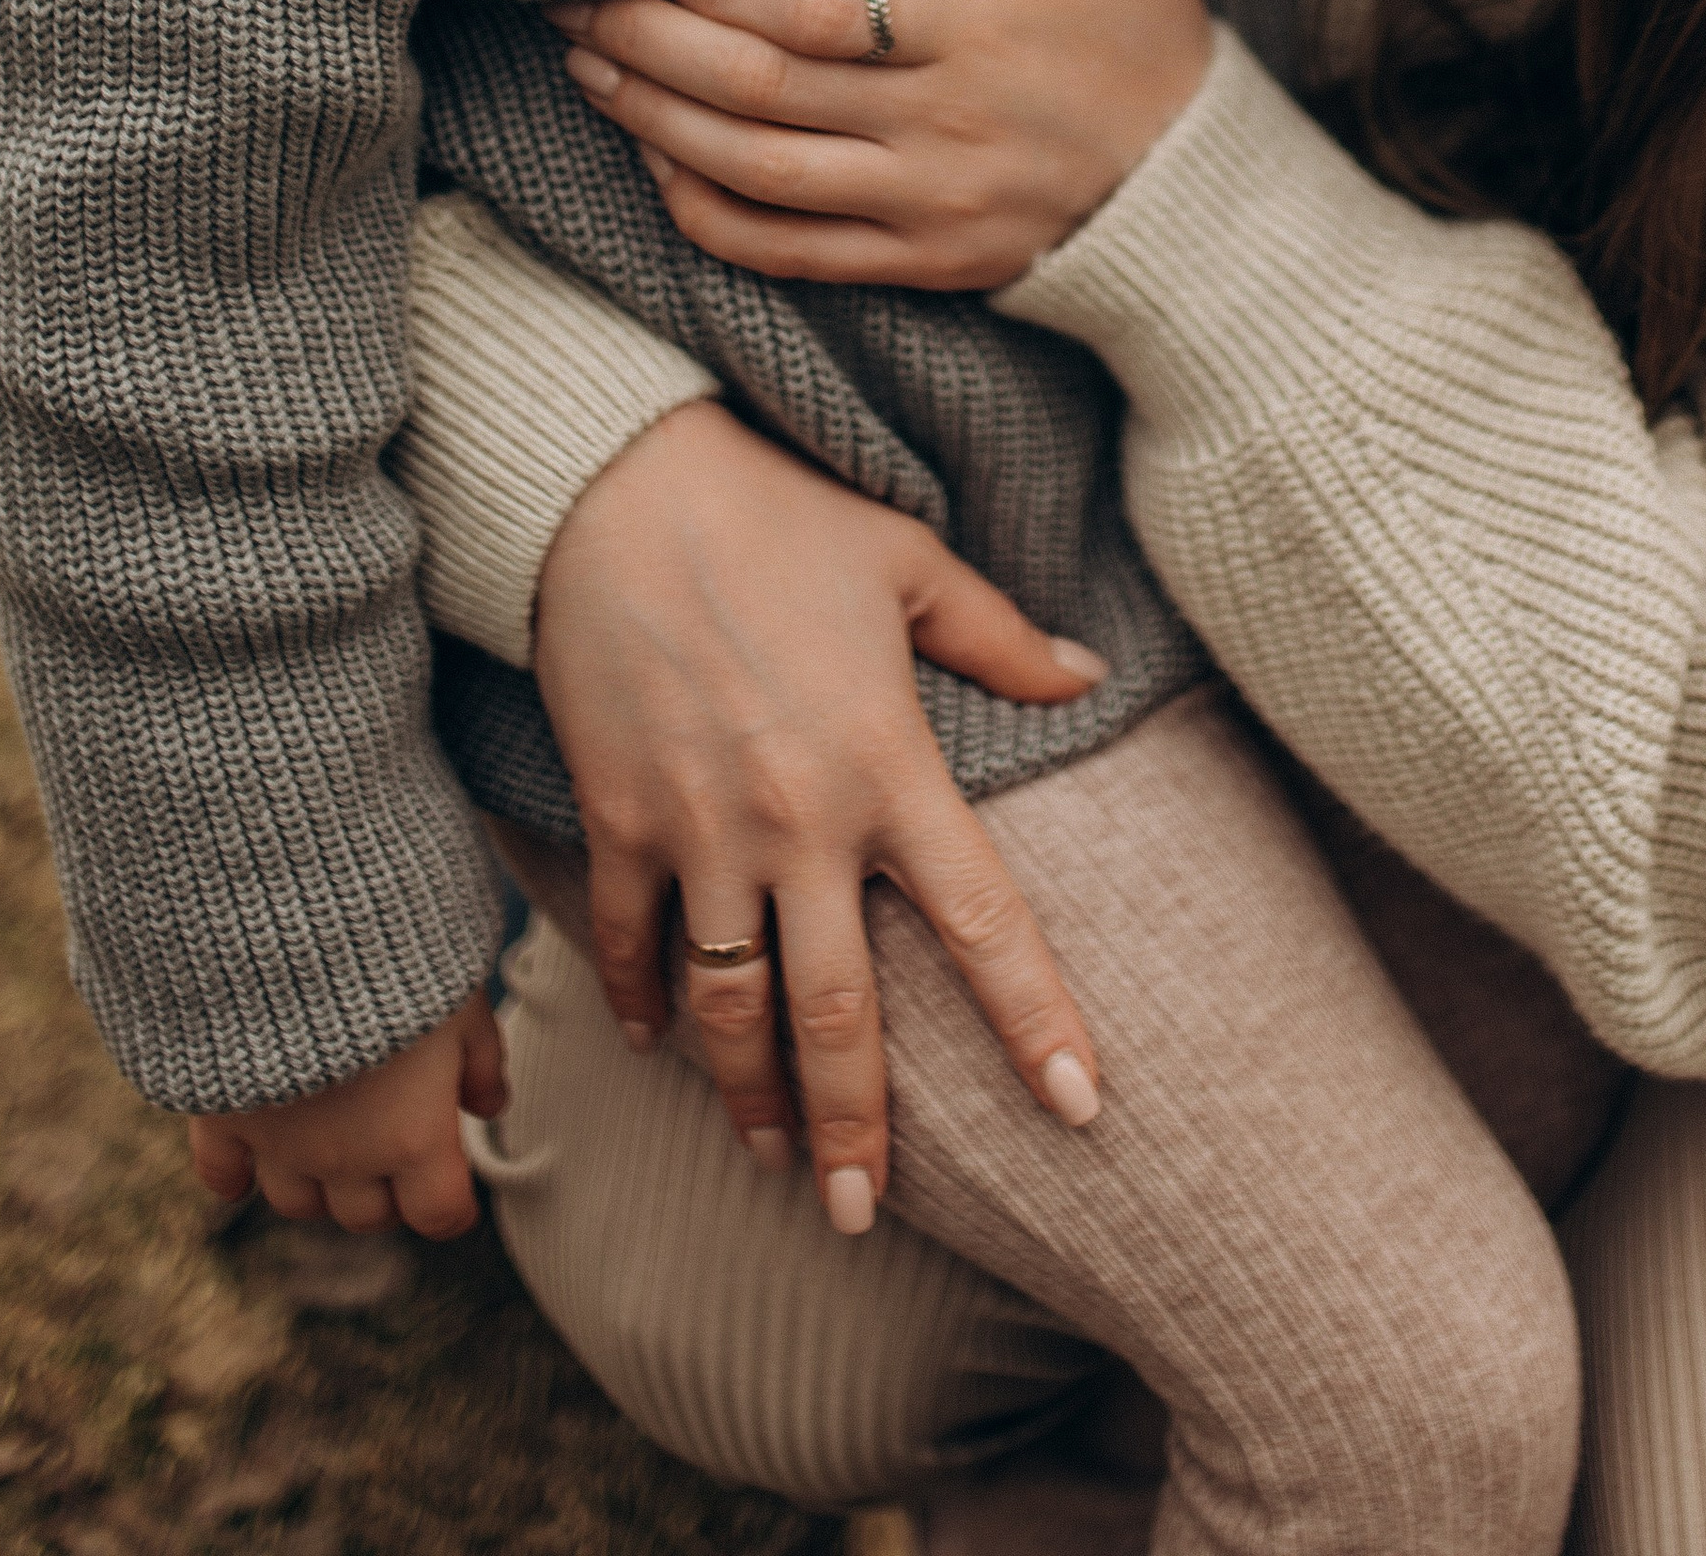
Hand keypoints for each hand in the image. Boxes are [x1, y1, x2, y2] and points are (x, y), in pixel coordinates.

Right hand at [187, 990, 505, 1237]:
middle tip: (396, 1144)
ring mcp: (279, 1144)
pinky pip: (221, 1175)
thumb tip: (490, 1105)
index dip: (451, 1203)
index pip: (439, 1215)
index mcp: (413, 1139)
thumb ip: (480, 1062)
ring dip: (320, 1183)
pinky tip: (249, 1159)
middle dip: (388, 1189)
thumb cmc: (401, 959)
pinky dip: (236, 1175)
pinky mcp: (222, 1116)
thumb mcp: (464, 1003)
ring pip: (298, 1203)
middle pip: (367, 1214)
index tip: (453, 1182)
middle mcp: (345, 1158)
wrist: (301, 926)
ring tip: (334, 1139)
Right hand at [533, 397, 1107, 1233]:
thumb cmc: (777, 514)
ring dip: (748, 1098)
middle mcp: (799, 821)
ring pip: (729, 1007)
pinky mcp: (617, 818)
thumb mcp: (908, 562)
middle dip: (855, 1128)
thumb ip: (1000, 635)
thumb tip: (1087, 671)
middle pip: (836, 1013)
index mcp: (889, 765)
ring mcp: (699, 829)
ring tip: (771, 1161)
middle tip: (865, 1216)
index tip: (1081, 1108)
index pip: (985, 922)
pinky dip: (641, 1002)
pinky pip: (629, 941)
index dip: (1037, 1022)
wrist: (617, 488)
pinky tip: (658, 1043)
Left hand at [549, 0, 1213, 290]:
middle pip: (757, 88)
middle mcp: (936, 127)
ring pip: (751, 170)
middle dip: (647, 41)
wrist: (1201, 201)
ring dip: (653, 120)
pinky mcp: (915, 266)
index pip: (810, 10)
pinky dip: (705, 213)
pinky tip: (656, 164)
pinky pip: (784, 251)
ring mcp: (920, 208)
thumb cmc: (1149, 40)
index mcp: (976, 30)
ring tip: (588, 66)